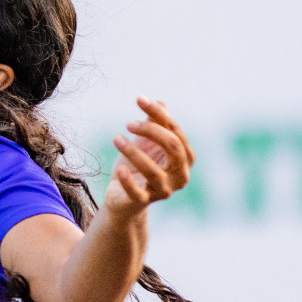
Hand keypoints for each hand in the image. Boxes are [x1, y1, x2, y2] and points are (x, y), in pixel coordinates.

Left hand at [104, 96, 194, 216]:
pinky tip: (120, 169)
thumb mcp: (146, 142)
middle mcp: (180, 175)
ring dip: (133, 152)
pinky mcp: (144, 202)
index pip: (175, 131)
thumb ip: (155, 123)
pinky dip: (128, 182)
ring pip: (153, 170)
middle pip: (173, 147)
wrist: (123, 196)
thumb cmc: (138, 164)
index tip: (139, 99)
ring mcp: (164, 190)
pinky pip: (137, 193)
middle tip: (128, 123)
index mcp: (185, 157)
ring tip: (116, 139)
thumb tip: (160, 103)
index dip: (158, 114)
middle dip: (151, 131)